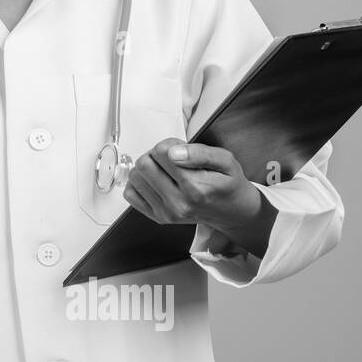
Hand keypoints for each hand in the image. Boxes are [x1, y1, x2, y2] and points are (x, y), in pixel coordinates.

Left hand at [122, 138, 273, 252]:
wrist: (231, 211)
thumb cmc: (227, 184)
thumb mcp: (225, 161)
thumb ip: (200, 153)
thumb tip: (173, 152)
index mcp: (196, 188)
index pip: (161, 153)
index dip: (169, 145)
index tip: (180, 150)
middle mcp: (179, 203)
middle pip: (144, 164)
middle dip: (156, 155)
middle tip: (171, 159)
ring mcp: (166, 212)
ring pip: (135, 177)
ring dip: (147, 168)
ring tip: (165, 170)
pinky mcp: (157, 217)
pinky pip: (130, 194)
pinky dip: (139, 183)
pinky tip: (156, 182)